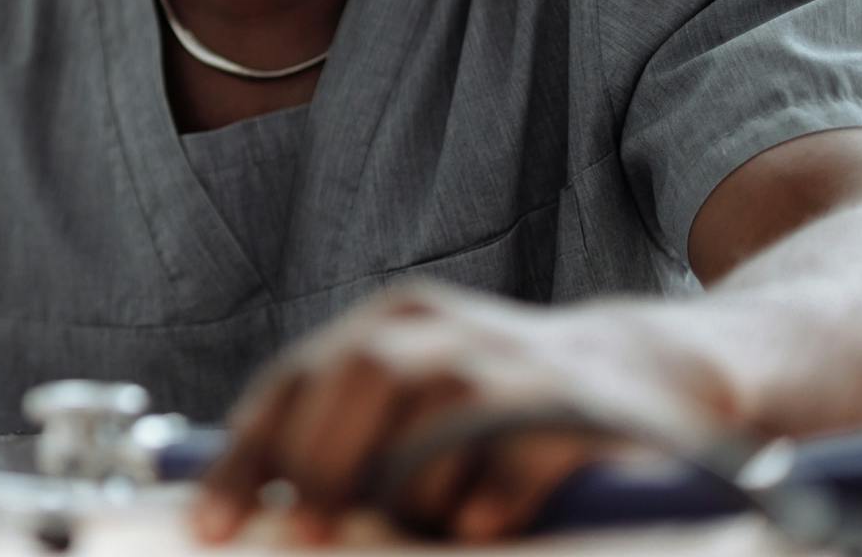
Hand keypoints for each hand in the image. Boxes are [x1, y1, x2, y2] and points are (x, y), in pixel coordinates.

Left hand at [191, 282, 735, 544]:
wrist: (647, 374)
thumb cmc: (502, 410)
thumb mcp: (416, 407)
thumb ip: (350, 446)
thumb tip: (271, 519)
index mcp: (387, 325)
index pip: (293, 382)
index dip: (248, 456)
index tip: (214, 526)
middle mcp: (440, 328)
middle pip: (361, 375)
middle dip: (322, 463)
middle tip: (308, 537)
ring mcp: (511, 357)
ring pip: (436, 405)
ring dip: (411, 483)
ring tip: (424, 526)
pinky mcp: (575, 402)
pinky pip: (519, 447)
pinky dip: (490, 490)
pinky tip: (477, 525)